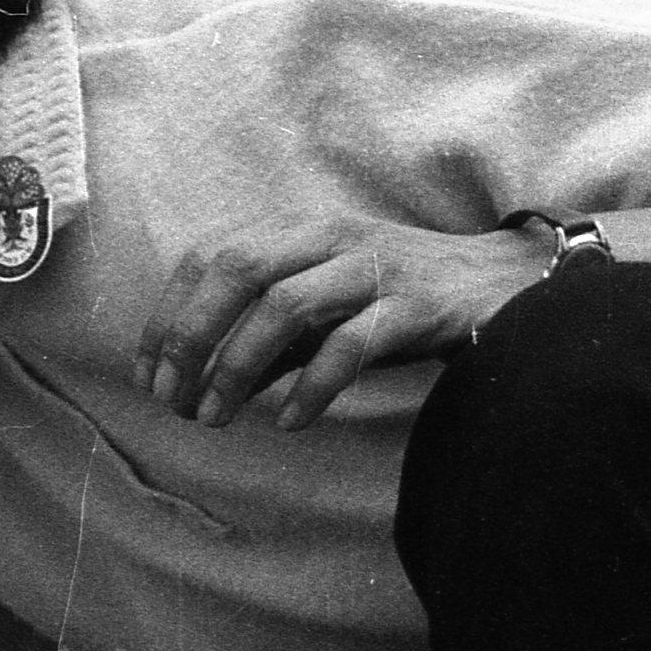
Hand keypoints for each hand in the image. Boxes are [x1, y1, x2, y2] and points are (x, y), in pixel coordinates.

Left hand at [134, 221, 553, 427]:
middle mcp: (331, 236)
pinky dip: (309, 387)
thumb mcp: (323, 310)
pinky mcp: (414, 306)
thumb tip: (196, 383)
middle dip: (190, 336)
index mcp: (299, 227)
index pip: (209, 255)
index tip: (146, 374)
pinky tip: (288, 423)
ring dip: (237, 367)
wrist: (503, 284)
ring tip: (214, 418)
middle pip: (236, 269)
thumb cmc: (398, 299)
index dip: (167, 314)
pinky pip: (350, 345)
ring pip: (285, 305)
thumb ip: (265, 338)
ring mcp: (374, 267)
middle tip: (170, 399)